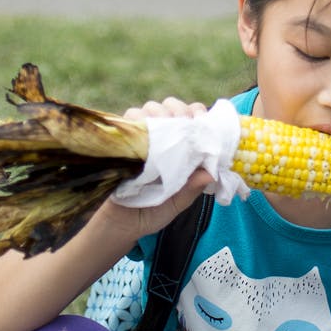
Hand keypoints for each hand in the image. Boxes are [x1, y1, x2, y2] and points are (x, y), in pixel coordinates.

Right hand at [90, 98, 213, 243]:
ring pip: (150, 108)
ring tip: (163, 127)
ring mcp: (142, 137)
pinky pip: (129, 119)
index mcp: (180, 149)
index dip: (197, 113)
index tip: (200, 120)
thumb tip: (210, 174)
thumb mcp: (176, 204)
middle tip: (182, 123)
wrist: (120, 223)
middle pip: (170, 106)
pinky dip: (137, 120)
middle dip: (178, 110)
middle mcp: (162, 139)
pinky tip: (144, 131)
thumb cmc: (152, 212)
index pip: (191, 117)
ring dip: (158, 113)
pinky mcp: (123, 140)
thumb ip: (191, 190)